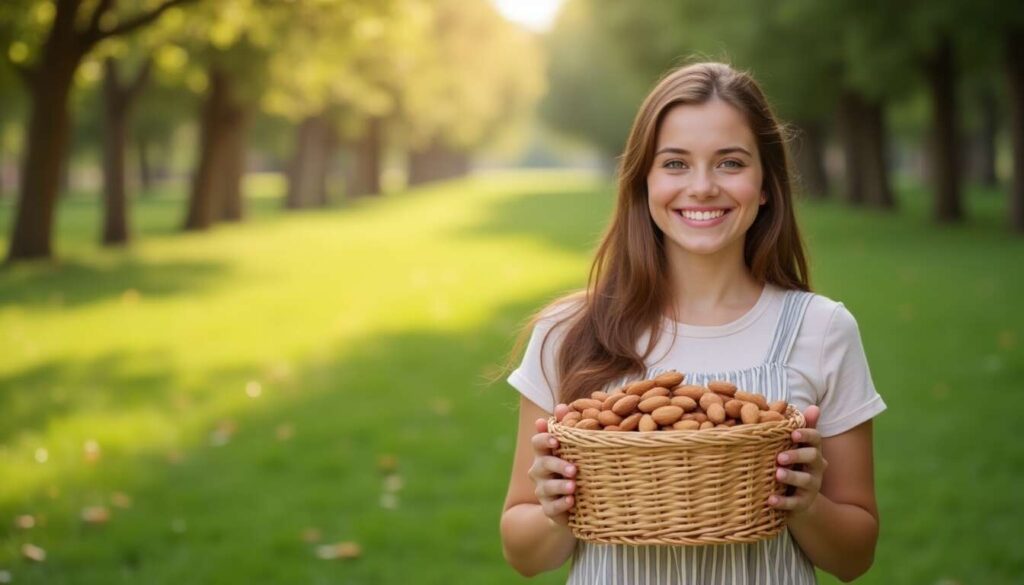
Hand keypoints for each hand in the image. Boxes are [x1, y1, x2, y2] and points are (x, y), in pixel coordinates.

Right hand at [527, 403, 575, 524]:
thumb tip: (561, 406)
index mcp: (545, 454)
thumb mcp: (571, 450)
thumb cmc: (571, 470)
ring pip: (546, 487)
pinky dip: (561, 504)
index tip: (556, 440)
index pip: (537, 442)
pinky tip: (572, 502)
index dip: (544, 439)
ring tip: (574, 486)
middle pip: (542, 464)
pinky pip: (551, 508)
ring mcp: (543, 491)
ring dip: (560, 485)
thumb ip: (565, 428)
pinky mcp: (549, 509)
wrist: (569, 505)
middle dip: (557, 465)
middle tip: (573, 468)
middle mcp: (540, 471)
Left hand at [769, 405, 826, 515]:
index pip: (816, 439)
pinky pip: (794, 503)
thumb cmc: (795, 467)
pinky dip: (783, 502)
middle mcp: (816, 468)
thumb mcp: (799, 448)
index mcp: (813, 451)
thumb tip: (814, 406)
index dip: (807, 435)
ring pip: (806, 481)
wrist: (802, 503)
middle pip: (813, 459)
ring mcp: (810, 487)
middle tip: (780, 456)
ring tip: (777, 474)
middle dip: (798, 456)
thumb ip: (804, 429)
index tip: (793, 433)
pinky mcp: (802, 504)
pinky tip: (770, 500)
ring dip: (791, 477)